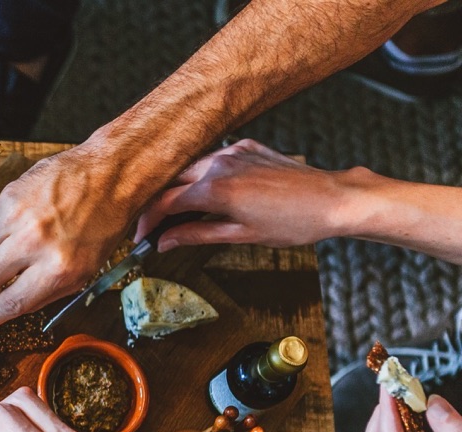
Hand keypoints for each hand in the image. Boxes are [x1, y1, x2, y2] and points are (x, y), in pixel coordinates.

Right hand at [0, 143, 129, 331]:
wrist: (110, 176)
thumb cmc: (103, 223)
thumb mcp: (84, 271)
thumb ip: (45, 293)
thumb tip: (9, 307)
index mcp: (58, 269)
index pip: (10, 303)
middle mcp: (35, 243)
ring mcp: (18, 218)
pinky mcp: (9, 197)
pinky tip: (15, 232)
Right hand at [135, 139, 367, 250]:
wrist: (332, 200)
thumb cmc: (293, 222)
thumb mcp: (240, 235)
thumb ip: (197, 235)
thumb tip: (165, 242)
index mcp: (216, 189)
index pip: (165, 202)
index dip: (148, 220)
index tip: (141, 235)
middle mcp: (220, 164)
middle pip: (171, 181)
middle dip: (157, 204)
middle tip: (151, 225)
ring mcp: (234, 152)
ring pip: (190, 168)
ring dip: (179, 188)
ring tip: (175, 210)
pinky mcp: (247, 147)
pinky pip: (213, 159)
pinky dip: (203, 175)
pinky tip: (206, 191)